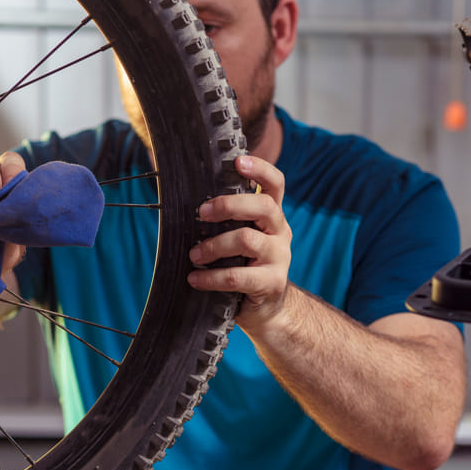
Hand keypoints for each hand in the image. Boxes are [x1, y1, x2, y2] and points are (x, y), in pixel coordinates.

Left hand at [187, 154, 291, 332]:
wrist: (267, 308)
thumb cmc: (245, 266)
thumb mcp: (241, 239)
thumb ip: (229, 222)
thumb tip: (190, 206)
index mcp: (273, 216)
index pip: (275, 184)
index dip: (260, 169)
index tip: (239, 161)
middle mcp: (281, 232)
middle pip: (263, 206)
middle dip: (229, 205)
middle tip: (201, 213)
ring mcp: (280, 257)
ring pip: (247, 239)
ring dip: (214, 246)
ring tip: (194, 255)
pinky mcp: (272, 283)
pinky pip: (238, 276)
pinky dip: (212, 277)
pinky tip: (196, 279)